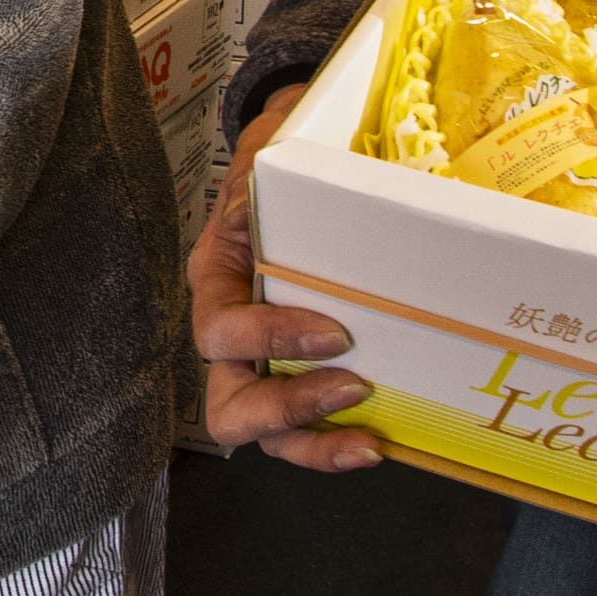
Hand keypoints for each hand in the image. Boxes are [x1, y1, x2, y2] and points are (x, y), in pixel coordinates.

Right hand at [191, 86, 378, 467]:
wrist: (306, 160)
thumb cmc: (282, 159)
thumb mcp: (267, 150)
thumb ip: (256, 170)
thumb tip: (239, 215)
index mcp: (218, 278)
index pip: (222, 329)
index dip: (270, 339)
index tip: (335, 333)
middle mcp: (232, 331)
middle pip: (228, 403)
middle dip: (285, 408)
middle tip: (352, 387)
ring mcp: (265, 361)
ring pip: (265, 431)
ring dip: (312, 442)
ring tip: (367, 443)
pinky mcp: (303, 375)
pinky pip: (306, 429)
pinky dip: (334, 445)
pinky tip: (378, 444)